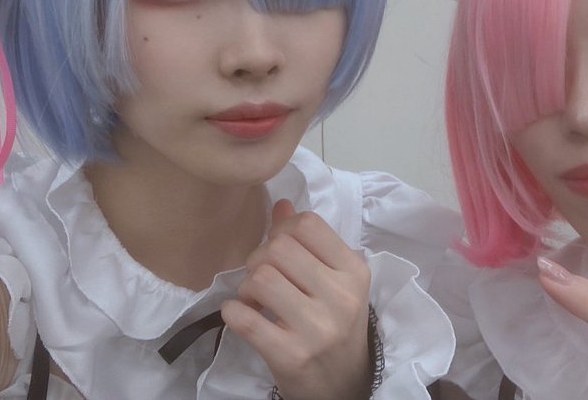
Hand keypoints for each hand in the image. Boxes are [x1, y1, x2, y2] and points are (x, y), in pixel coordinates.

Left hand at [222, 200, 372, 399]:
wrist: (344, 384)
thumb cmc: (336, 325)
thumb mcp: (335, 281)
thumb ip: (309, 242)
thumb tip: (280, 204)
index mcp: (353, 271)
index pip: (307, 224)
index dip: (282, 230)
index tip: (279, 249)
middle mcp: (340, 297)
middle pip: (278, 248)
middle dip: (259, 258)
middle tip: (261, 278)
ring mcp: (317, 328)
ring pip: (260, 278)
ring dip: (246, 286)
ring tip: (255, 299)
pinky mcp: (291, 355)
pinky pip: (244, 318)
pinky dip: (233, 312)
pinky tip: (242, 315)